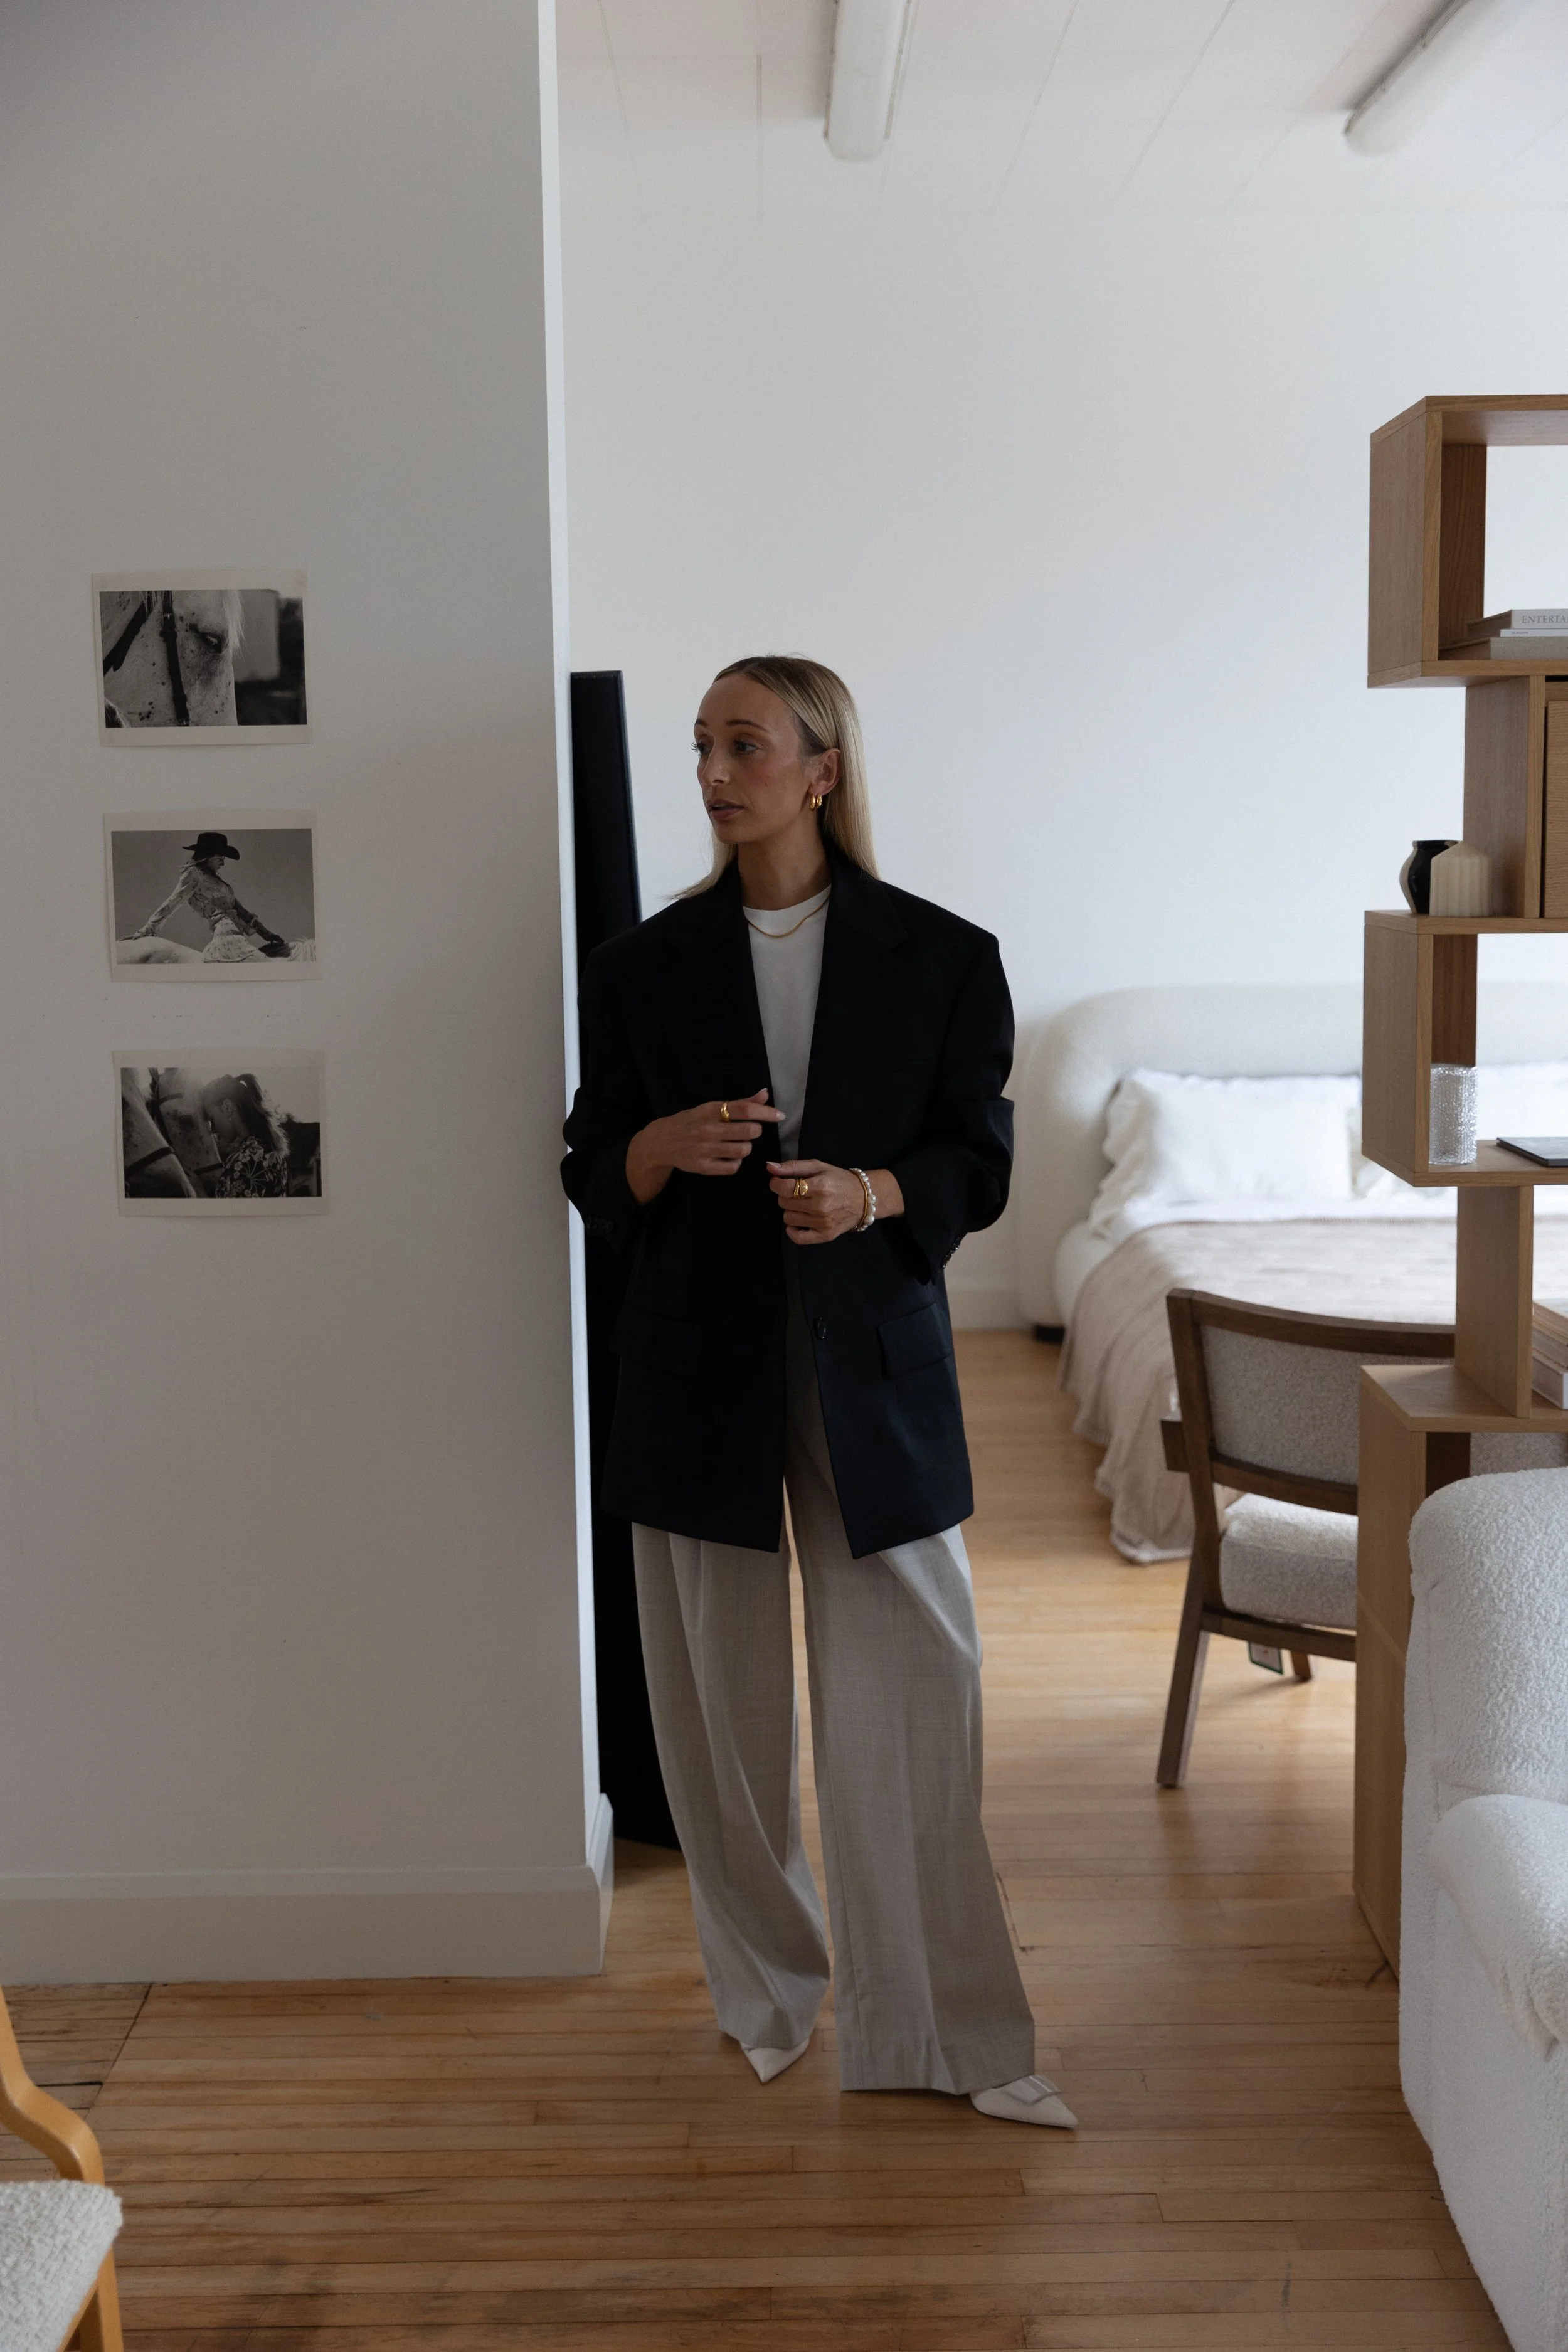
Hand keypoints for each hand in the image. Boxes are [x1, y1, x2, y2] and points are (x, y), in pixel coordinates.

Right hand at [626, 1089, 781, 1202]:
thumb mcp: (711, 1108)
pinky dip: (736, 1161)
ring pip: (743, 1150)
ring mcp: (705, 1149)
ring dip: (746, 1147)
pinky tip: (729, 1156)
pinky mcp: (703, 1167)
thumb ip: (740, 1103)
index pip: (744, 1110)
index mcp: (711, 1110)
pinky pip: (733, 1167)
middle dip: (755, 1131)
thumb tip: (765, 1094)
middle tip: (748, 1131)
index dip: (766, 1112)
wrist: (661, 1142)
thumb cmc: (691, 1122)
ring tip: (738, 1143)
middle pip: (749, 1131)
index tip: (779, 1115)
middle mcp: (708, 1129)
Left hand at [768, 1159, 901, 1244]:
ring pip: (788, 1218)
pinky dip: (793, 1230)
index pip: (784, 1188)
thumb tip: (770, 1167)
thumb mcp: (818, 1166)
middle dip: (786, 1195)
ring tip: (802, 1205)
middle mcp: (821, 1206)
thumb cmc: (839, 1180)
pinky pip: (797, 1238)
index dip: (776, 1184)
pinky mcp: (825, 1235)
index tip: (779, 1182)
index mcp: (820, 1186)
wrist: (864, 1198)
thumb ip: (793, 1166)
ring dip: (791, 1210)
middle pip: (784, 1203)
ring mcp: (823, 1223)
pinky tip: (799, 1221)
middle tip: (797, 1192)